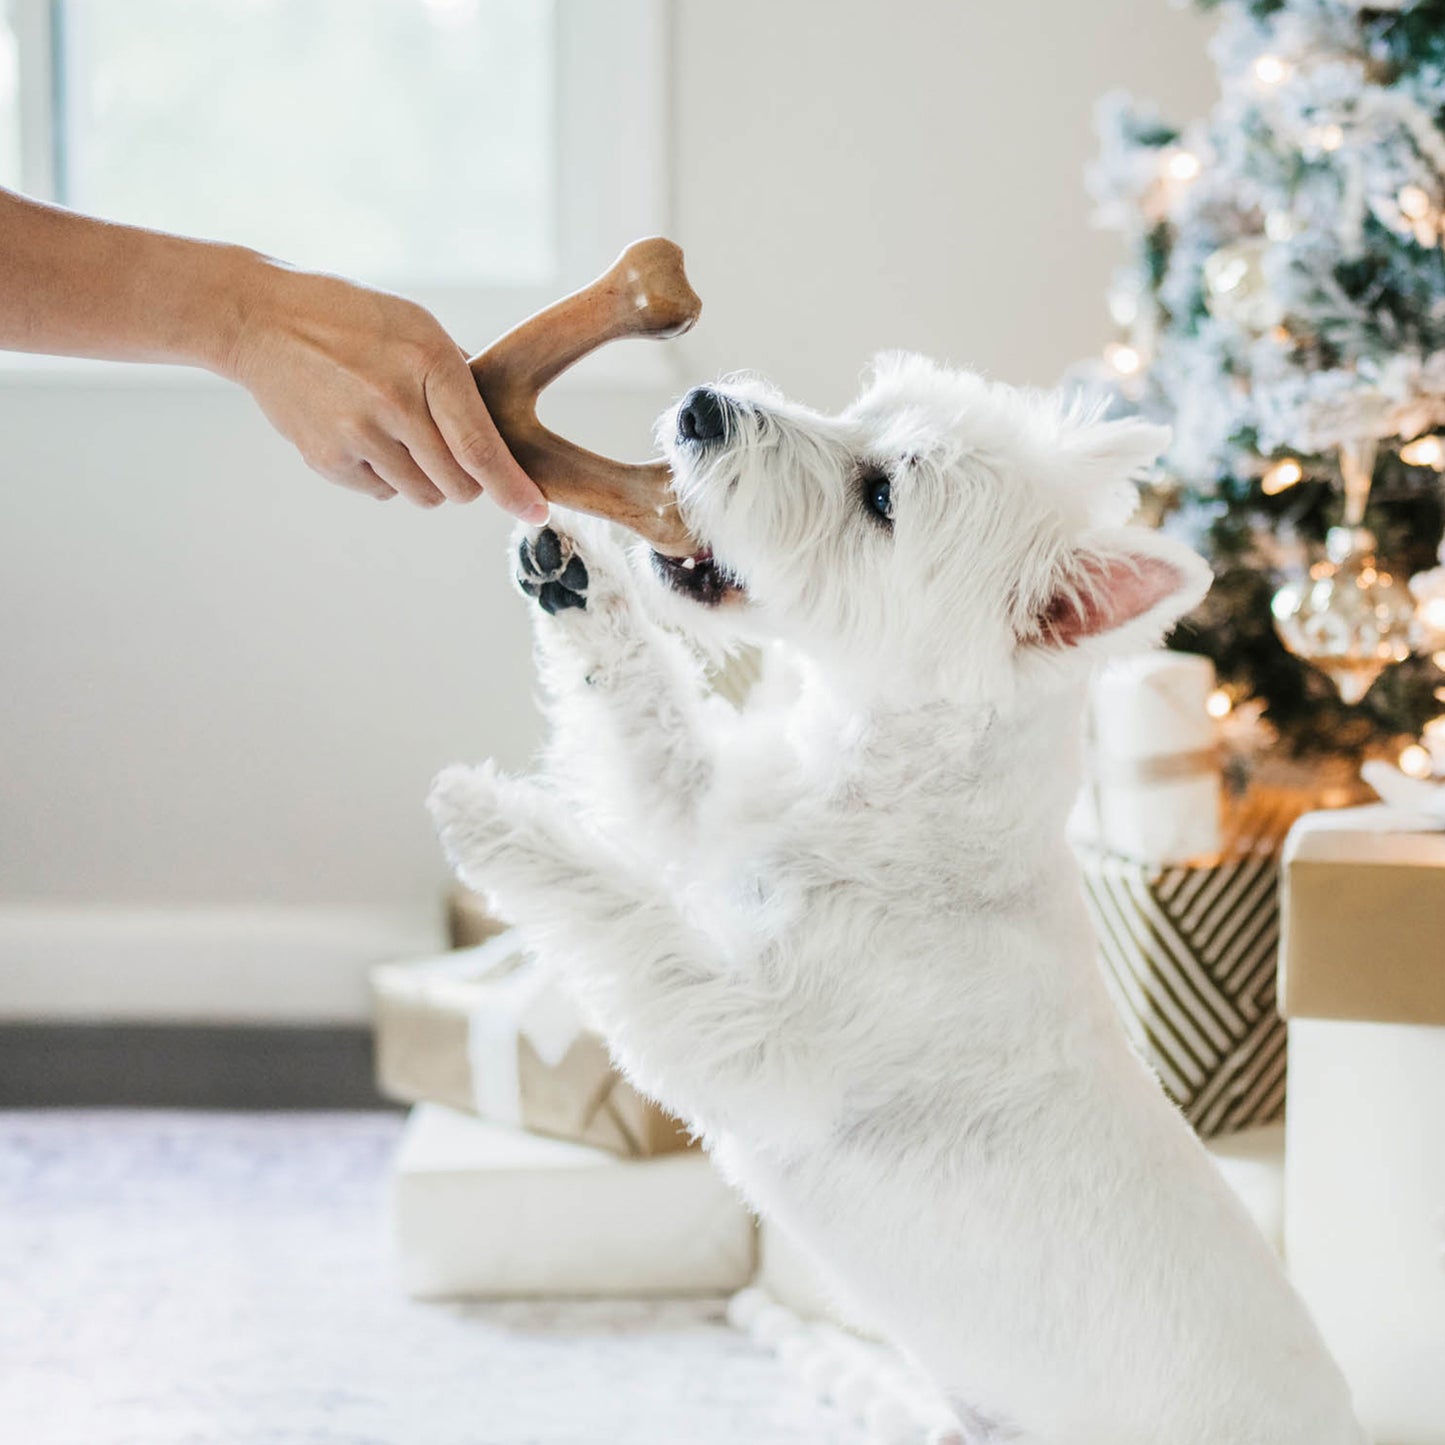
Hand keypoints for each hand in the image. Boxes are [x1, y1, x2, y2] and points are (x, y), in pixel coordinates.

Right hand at [223, 258, 548, 516]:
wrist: (263, 321)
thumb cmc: (352, 320)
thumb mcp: (417, 326)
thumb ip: (460, 380)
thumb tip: (501, 432)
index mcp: (429, 365)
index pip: (480, 449)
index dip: (512, 489)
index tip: (535, 512)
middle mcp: (395, 404)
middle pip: (457, 486)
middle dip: (466, 481)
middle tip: (449, 451)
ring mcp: (357, 436)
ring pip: (423, 495)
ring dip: (426, 479)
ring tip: (399, 434)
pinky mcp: (328, 460)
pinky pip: (382, 493)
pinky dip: (386, 476)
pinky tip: (364, 434)